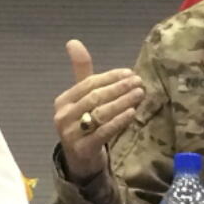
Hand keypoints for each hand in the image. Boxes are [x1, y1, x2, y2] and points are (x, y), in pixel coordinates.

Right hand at [54, 40, 143, 181]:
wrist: (81, 161)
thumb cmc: (85, 125)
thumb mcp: (83, 99)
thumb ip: (82, 72)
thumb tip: (73, 41)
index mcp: (63, 101)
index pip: (88, 84)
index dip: (110, 77)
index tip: (130, 73)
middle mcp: (63, 116)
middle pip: (95, 97)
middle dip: (119, 88)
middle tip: (139, 82)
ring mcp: (71, 134)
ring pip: (100, 113)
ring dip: (122, 102)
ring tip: (140, 94)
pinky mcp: (82, 149)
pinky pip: (102, 132)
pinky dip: (118, 121)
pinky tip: (132, 113)